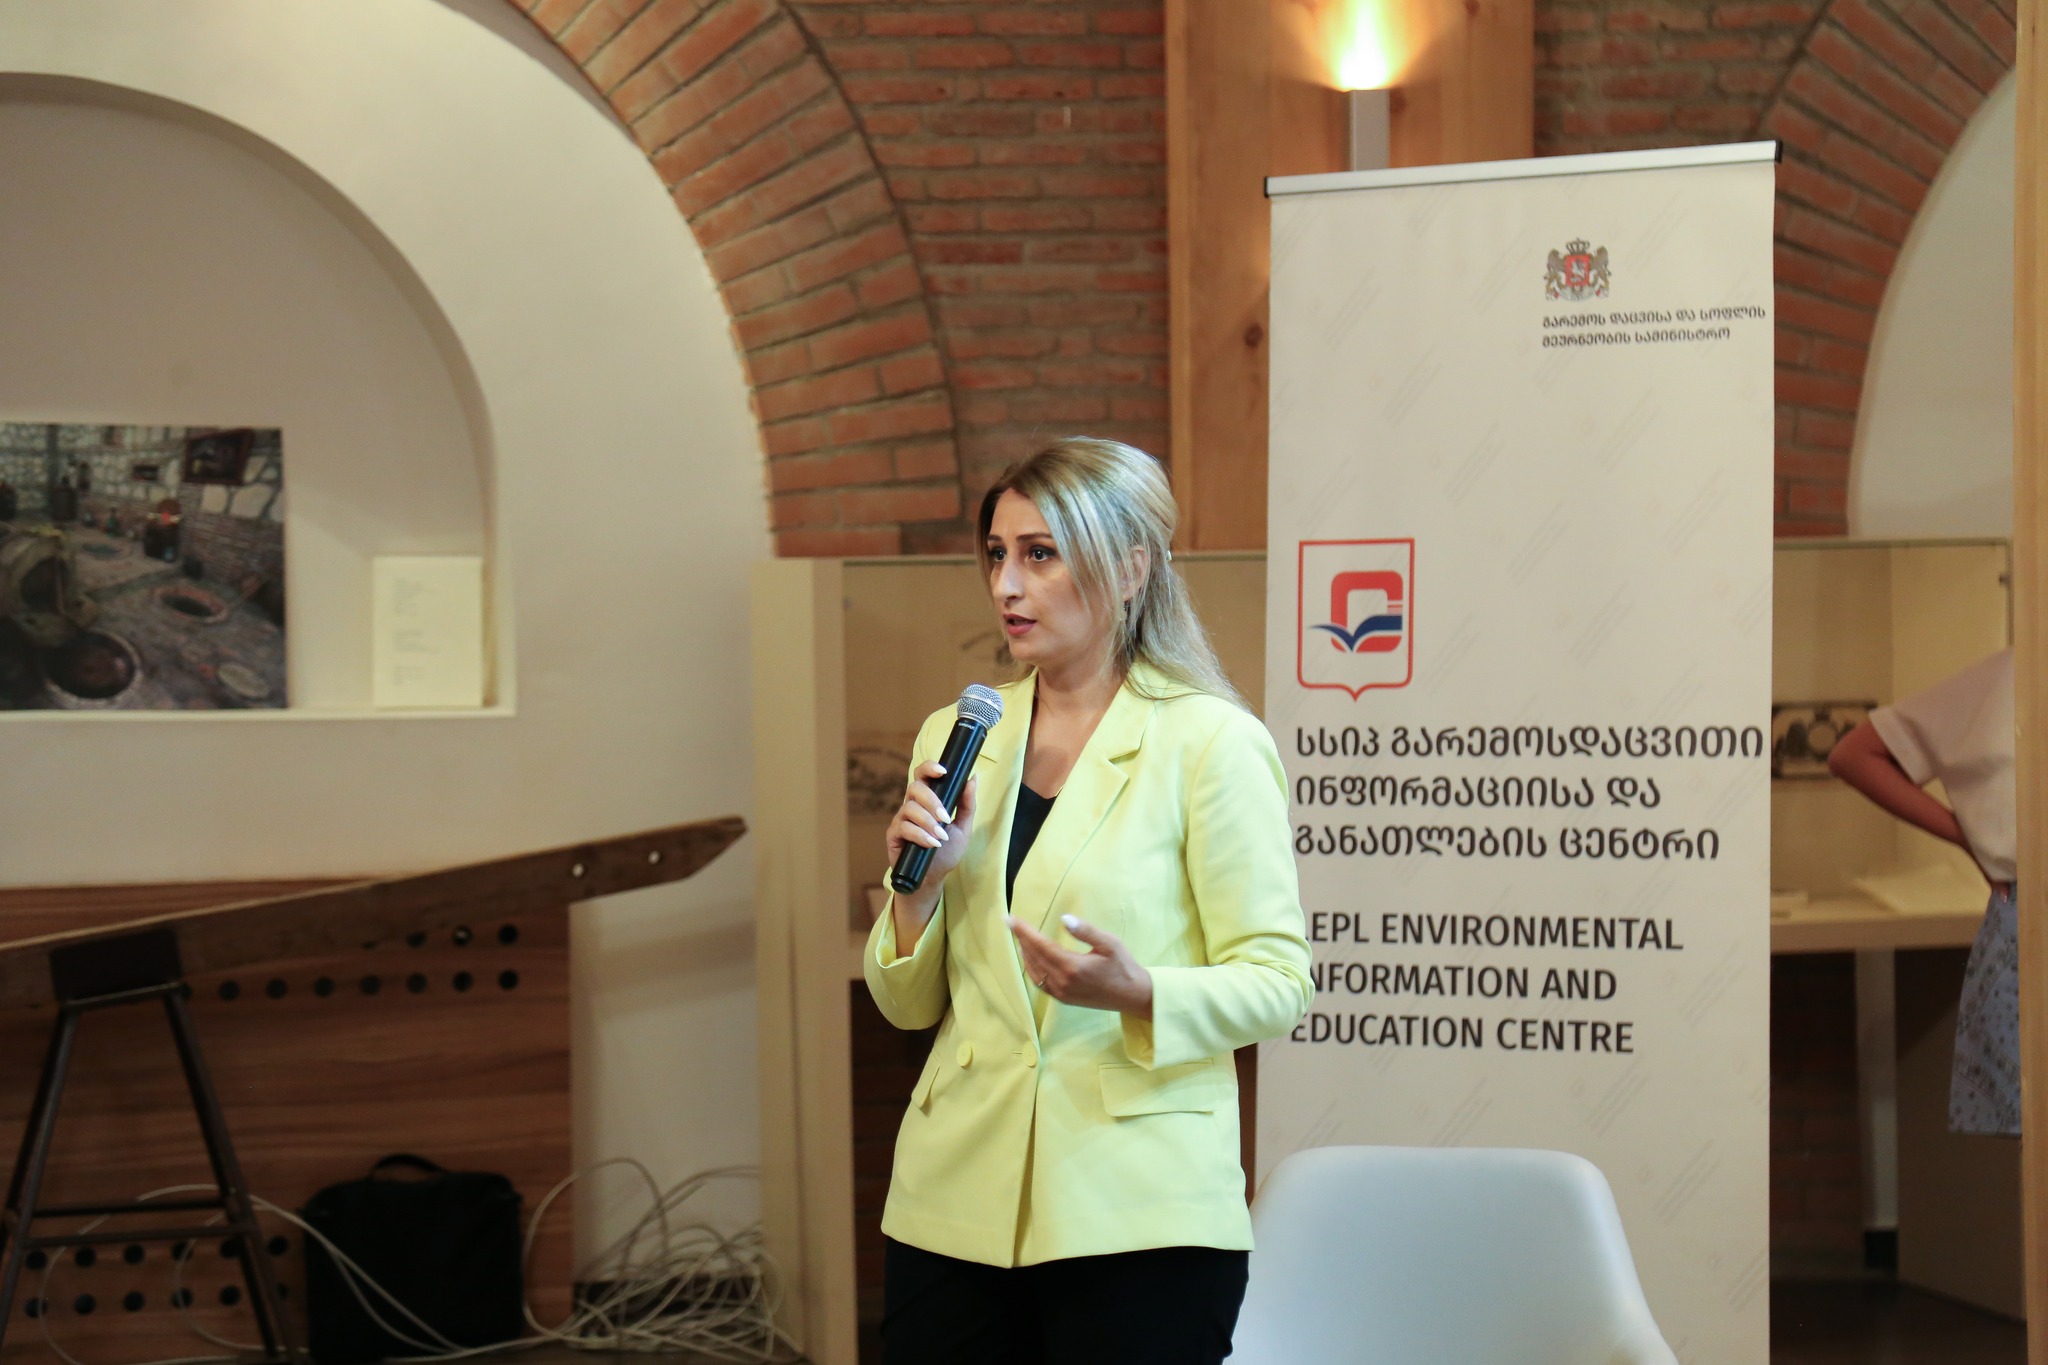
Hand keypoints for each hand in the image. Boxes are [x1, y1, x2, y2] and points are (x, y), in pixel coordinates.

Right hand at [885, 764, 975, 948]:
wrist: (933, 877)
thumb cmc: (946, 851)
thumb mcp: (963, 828)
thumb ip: (967, 804)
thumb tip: (973, 778)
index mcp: (928, 800)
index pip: (923, 775)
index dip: (929, 767)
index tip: (943, 771)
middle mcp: (912, 805)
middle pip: (915, 787)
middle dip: (932, 800)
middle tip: (946, 817)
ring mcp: (901, 819)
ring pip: (910, 808)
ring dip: (928, 821)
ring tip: (941, 837)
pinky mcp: (893, 835)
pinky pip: (904, 827)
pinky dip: (920, 835)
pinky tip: (932, 844)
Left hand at [1009, 914, 1152, 1018]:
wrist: (1133, 996)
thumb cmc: (1124, 966)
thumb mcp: (1110, 944)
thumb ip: (1086, 931)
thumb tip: (1064, 919)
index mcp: (1073, 967)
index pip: (1041, 945)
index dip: (1024, 931)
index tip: (1010, 920)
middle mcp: (1063, 982)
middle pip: (1034, 957)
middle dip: (1021, 939)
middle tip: (1011, 924)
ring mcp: (1062, 993)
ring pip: (1034, 971)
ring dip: (1025, 954)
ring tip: (1019, 938)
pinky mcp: (1064, 999)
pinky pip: (1040, 983)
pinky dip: (1032, 969)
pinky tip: (1031, 960)